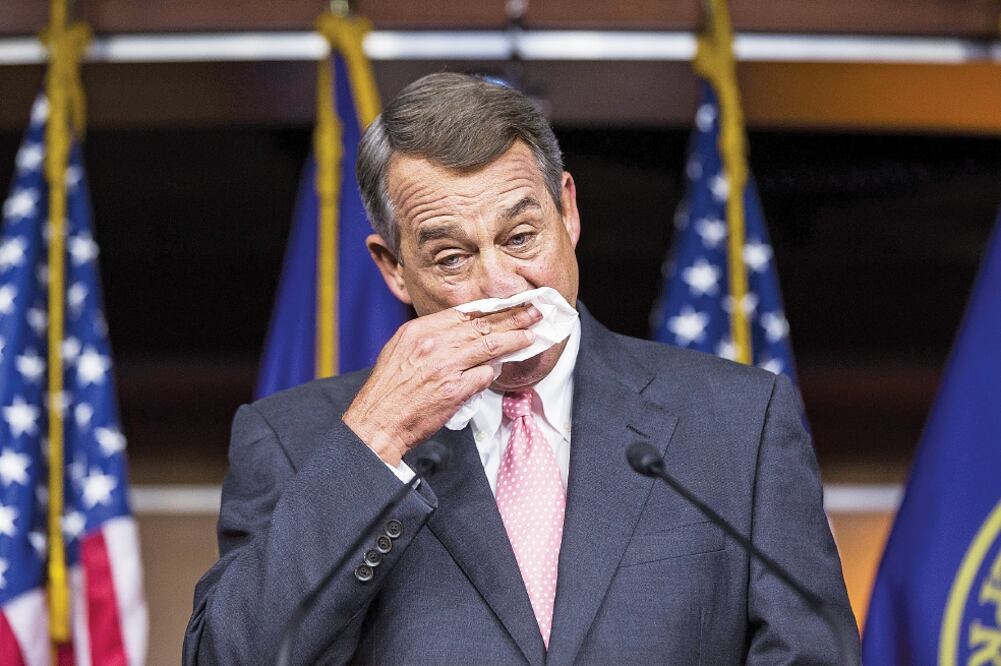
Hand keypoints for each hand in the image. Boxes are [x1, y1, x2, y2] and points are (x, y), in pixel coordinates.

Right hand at [342, 304, 540, 465]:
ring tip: (530, 335)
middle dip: (513, 317)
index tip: (508, 304)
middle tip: (533, 312)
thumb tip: (460, 331)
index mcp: (419, 331)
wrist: (377, 421)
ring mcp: (446, 367)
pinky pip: (484, 375)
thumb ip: (429, 336)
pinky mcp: (455, 391)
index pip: (464, 312)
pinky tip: (500, 370)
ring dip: (515, 339)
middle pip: (483, 325)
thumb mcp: (400, 349)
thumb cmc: (388, 389)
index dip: (491, 308)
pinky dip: (493, 372)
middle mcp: (434, 344)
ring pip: (490, 345)